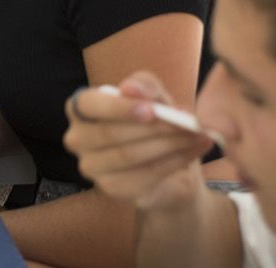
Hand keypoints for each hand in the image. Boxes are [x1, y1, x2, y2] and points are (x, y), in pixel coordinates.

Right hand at [62, 73, 211, 212]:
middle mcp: (77, 138)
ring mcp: (91, 166)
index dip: (118, 107)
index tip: (151, 110)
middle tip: (189, 123)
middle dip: (154, 127)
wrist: (171, 165)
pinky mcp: (111, 188)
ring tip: (198, 136)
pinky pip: (143, 175)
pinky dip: (173, 162)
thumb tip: (131, 88)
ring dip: (169, 144)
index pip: (88, 104)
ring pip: (128, 154)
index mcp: (80, 109)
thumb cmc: (154, 123)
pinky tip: (191, 153)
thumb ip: (144, 86)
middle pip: (110, 132)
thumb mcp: (154, 97)